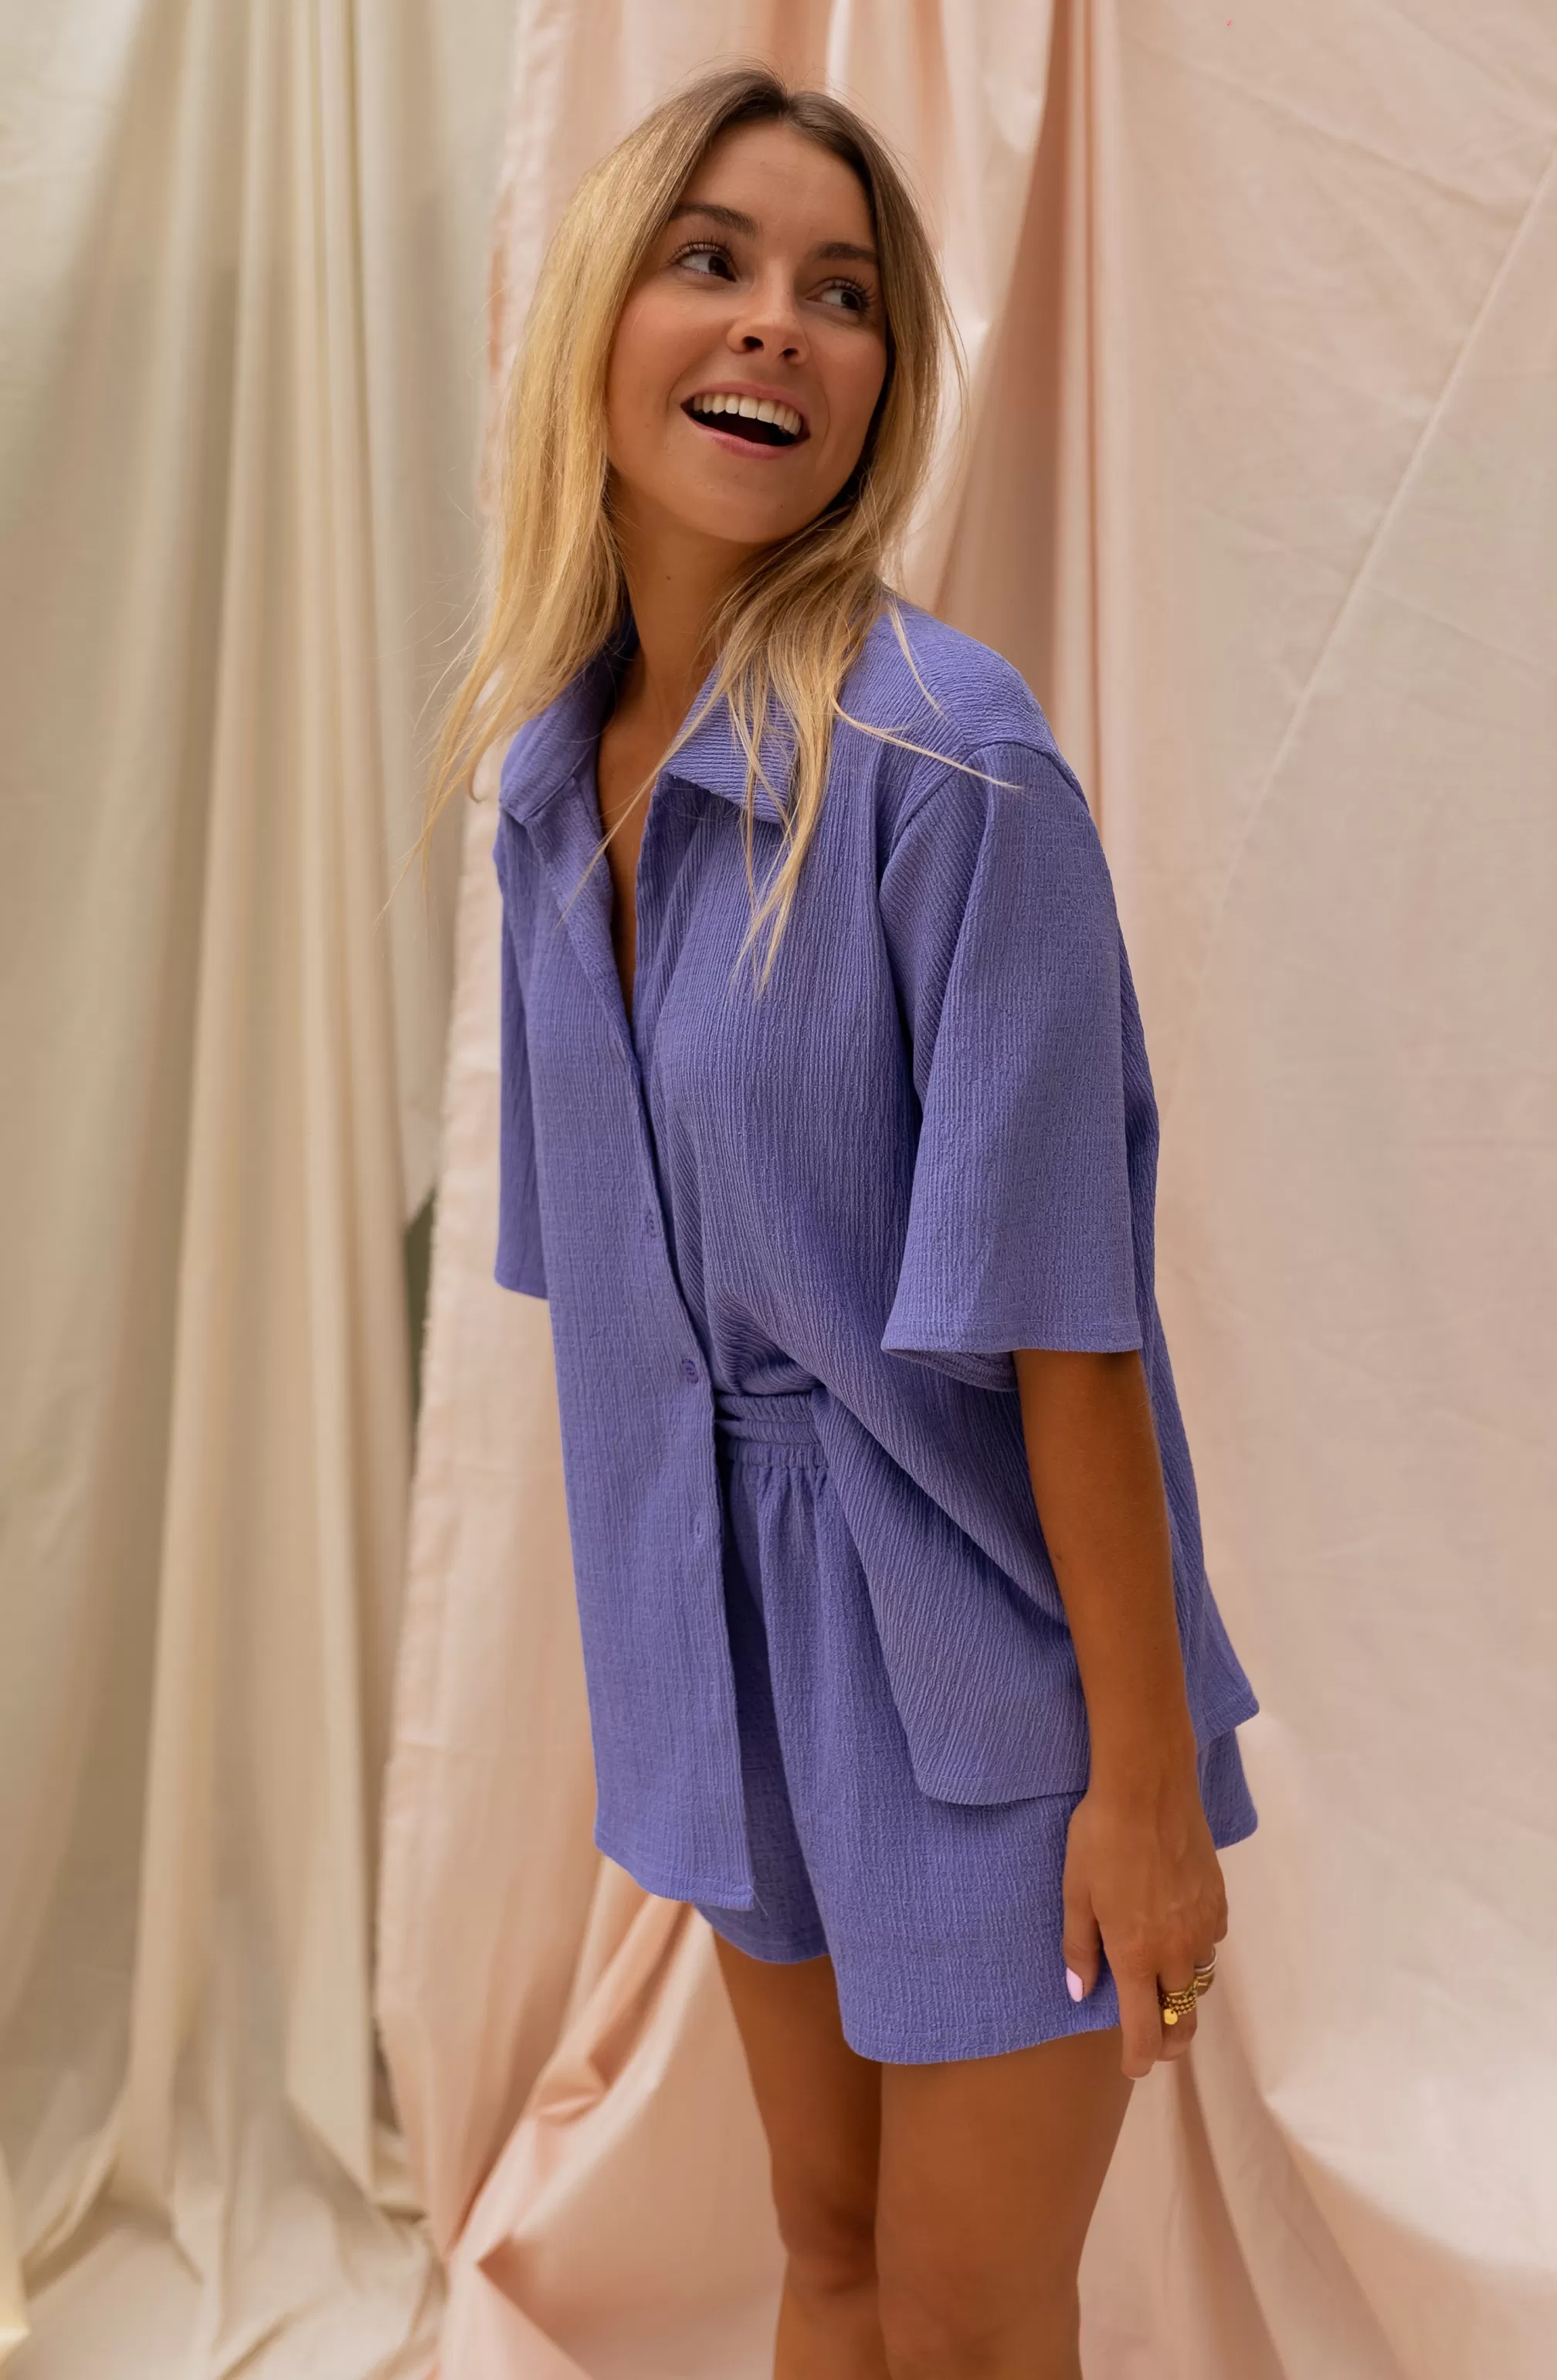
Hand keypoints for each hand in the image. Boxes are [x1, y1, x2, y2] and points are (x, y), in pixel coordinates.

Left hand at [1061, 1767, 1226, 2079]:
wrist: (1148, 1787)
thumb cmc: (1100, 1837)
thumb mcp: (1075, 1892)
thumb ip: (1079, 1948)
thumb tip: (1080, 1993)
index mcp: (1137, 1954)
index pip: (1144, 2029)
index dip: (1140, 2057)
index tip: (1134, 2067)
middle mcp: (1177, 1949)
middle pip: (1183, 2016)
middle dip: (1170, 2040)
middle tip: (1157, 2044)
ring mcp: (1203, 1925)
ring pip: (1200, 1980)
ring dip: (1184, 1993)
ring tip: (1166, 1989)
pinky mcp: (1219, 1899)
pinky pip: (1212, 1943)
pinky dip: (1198, 1953)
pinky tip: (1181, 1937)